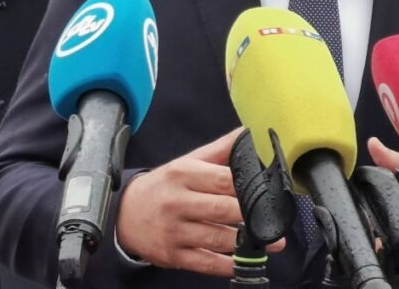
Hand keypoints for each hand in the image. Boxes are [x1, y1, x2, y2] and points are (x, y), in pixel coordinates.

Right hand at [115, 128, 283, 274]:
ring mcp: (174, 231)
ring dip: (247, 242)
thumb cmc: (165, 185)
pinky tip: (246, 260)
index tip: (267, 191)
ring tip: (270, 240)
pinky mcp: (173, 255)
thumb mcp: (187, 162)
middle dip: (251, 214)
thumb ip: (219, 149)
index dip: (248, 186)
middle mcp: (178, 202)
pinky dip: (228, 264)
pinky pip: (206, 262)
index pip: (223, 179)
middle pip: (223, 209)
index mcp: (184, 174)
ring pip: (218, 238)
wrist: (125, 213)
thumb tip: (246, 134)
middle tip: (273, 217)